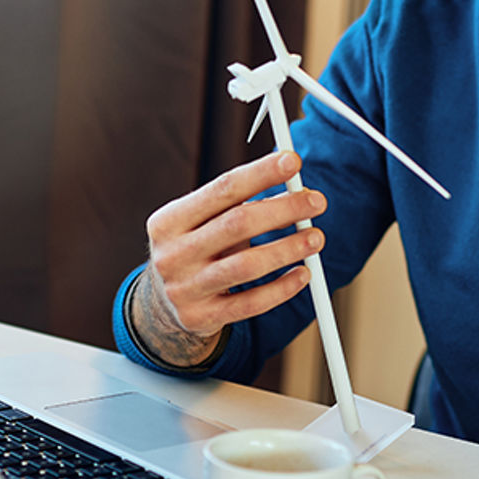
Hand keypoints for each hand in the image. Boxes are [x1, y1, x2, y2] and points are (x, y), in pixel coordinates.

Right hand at [132, 150, 325, 365]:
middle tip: (316, 201)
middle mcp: (172, 254)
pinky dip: (282, 288)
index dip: (261, 173)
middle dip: (283, 209)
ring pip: (247, 265)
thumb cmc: (195, 251)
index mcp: (169, 221)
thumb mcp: (202, 223)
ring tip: (315, 238)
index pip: (222, 189)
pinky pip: (251, 303)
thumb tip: (294, 186)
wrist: (162, 306)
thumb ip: (239, 204)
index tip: (293, 161)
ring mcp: (184, 289)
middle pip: (238, 224)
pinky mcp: (201, 317)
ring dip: (288, 249)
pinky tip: (303, 274)